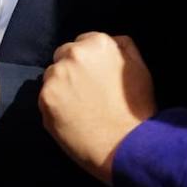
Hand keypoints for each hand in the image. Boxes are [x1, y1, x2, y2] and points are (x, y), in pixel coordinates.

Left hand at [40, 33, 156, 183]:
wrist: (125, 146)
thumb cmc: (137, 109)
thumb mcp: (140, 68)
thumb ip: (123, 47)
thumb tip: (110, 40)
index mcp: (98, 43)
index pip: (84, 42)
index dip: (90, 61)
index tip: (95, 76)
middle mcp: (73, 54)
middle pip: (64, 56)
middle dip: (72, 69)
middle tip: (86, 91)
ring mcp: (56, 77)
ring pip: (52, 76)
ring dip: (61, 86)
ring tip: (79, 107)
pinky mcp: (45, 99)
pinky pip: (46, 97)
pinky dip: (55, 106)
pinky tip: (71, 118)